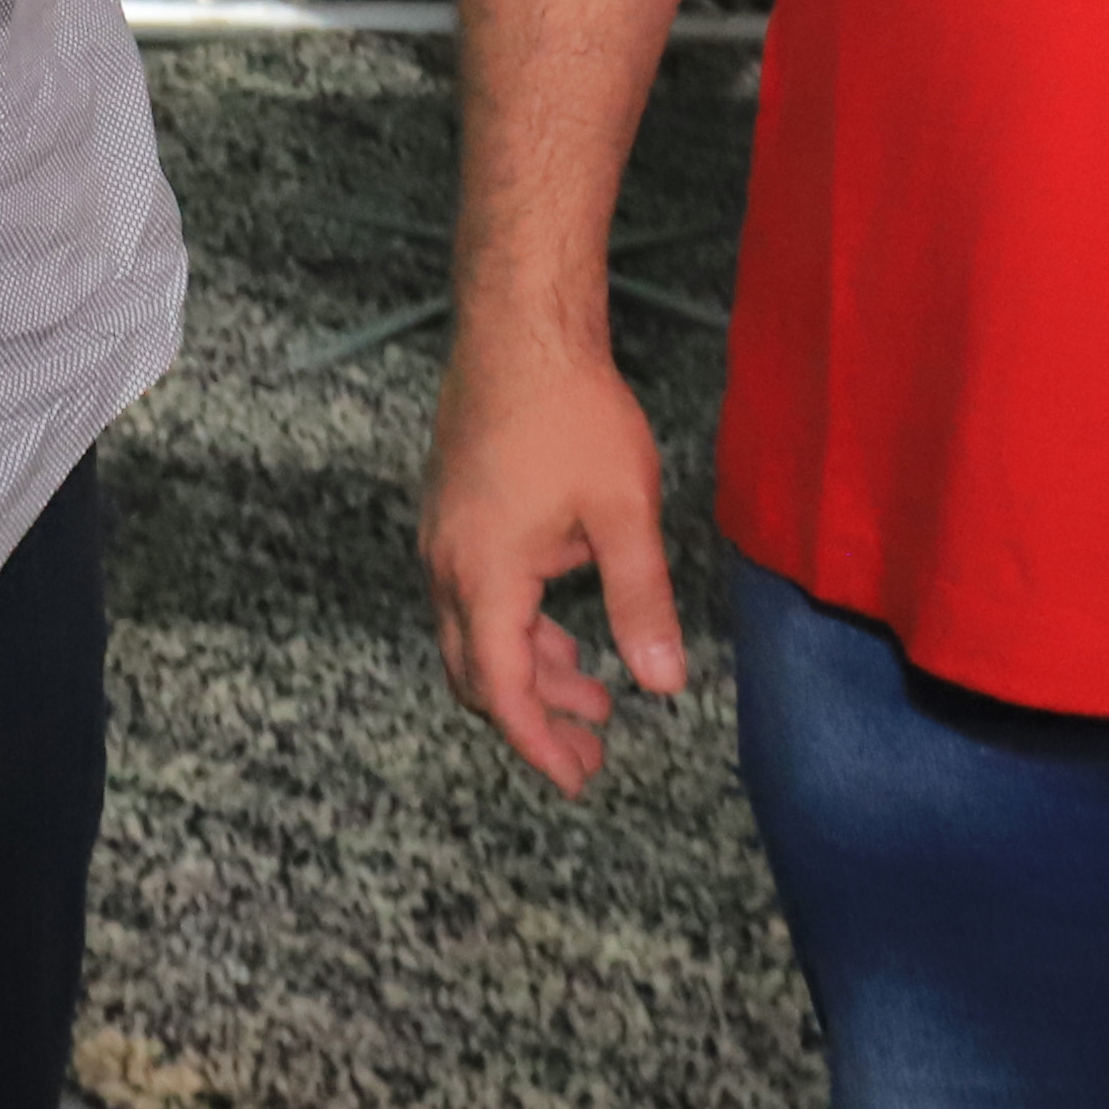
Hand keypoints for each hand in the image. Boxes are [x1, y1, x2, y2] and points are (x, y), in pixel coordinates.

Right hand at [419, 328, 689, 796]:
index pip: (501, 689)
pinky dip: (517, 631)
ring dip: (529, 673)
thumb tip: (665, 685)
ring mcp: (443, 537)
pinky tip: (565, 629)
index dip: (537, 744)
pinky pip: (474, 598)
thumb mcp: (623, 514)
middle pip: (475, 673)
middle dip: (533, 720)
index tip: (577, 780)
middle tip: (593, 751)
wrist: (518, 327)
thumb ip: (641, 604)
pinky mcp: (453, 513)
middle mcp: (448, 564)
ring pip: (475, 635)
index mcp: (485, 575)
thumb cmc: (570, 412)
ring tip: (595, 698)